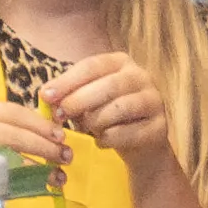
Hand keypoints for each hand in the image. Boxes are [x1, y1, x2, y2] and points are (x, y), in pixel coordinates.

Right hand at [0, 98, 71, 178]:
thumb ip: (20, 129)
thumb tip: (57, 132)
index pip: (12, 112)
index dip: (40, 123)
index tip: (62, 136)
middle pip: (12, 133)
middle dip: (43, 145)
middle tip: (65, 156)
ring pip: (7, 155)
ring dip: (38, 165)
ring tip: (58, 174)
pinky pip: (0, 175)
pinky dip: (24, 179)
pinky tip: (41, 183)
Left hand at [42, 52, 172, 165]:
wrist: (139, 144)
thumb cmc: (105, 115)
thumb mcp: (84, 101)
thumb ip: (68, 95)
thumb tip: (45, 95)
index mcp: (120, 62)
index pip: (91, 65)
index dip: (66, 81)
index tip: (46, 96)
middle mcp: (141, 76)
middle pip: (108, 85)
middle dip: (78, 101)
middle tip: (60, 116)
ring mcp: (155, 100)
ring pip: (119, 108)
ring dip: (95, 122)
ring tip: (86, 129)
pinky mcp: (161, 126)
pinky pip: (128, 132)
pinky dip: (108, 139)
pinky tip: (101, 141)